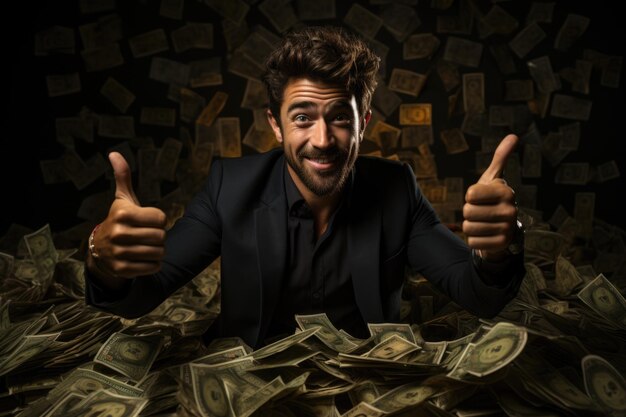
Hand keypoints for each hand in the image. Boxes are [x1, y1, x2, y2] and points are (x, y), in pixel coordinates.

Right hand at [88, 152, 166, 279]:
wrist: (100, 249)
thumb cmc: (119, 220)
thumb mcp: (122, 199)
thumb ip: (123, 176)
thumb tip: (114, 153)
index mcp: (123, 214)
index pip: (161, 219)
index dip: (158, 220)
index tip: (147, 221)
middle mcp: (119, 233)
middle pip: (162, 237)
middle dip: (159, 237)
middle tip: (146, 236)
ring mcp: (120, 253)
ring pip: (159, 253)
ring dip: (157, 251)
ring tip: (144, 247)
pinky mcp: (123, 269)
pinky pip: (153, 268)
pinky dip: (152, 265)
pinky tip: (141, 258)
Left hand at [462, 134, 518, 260]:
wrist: (503, 229)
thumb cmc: (492, 200)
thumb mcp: (494, 179)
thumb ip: (501, 158)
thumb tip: (513, 136)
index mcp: (506, 192)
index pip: (470, 194)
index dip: (470, 196)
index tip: (480, 198)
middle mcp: (510, 210)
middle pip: (467, 212)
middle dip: (468, 212)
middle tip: (480, 212)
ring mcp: (507, 229)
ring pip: (468, 227)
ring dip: (470, 226)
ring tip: (483, 223)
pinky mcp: (501, 245)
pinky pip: (472, 242)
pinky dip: (473, 240)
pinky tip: (485, 235)